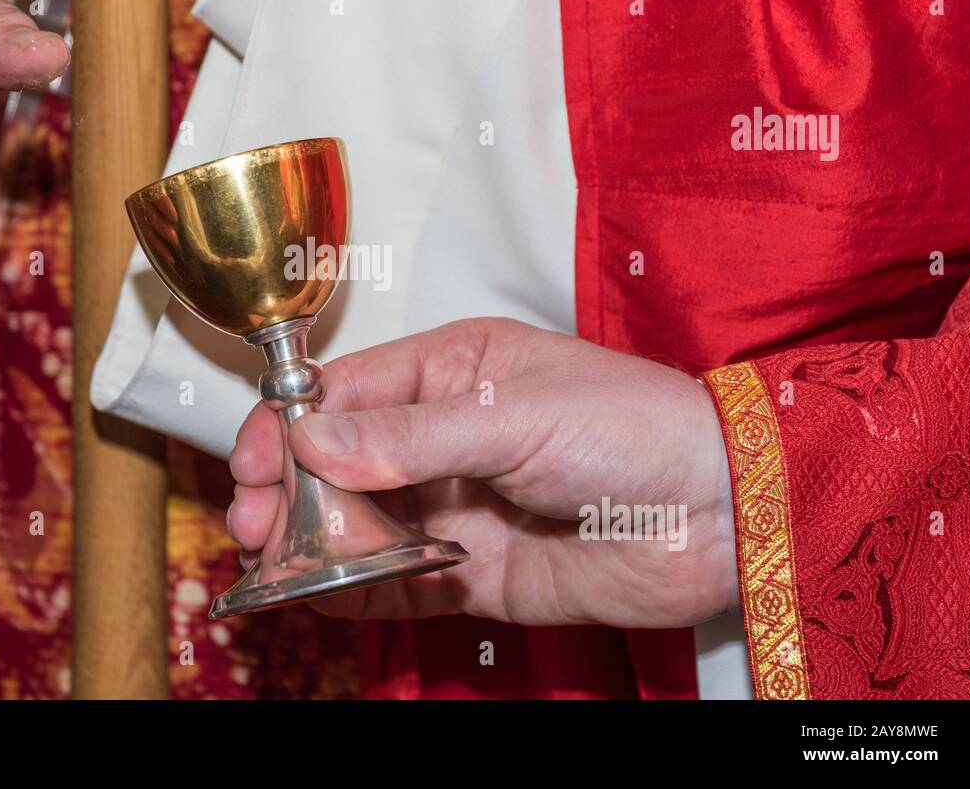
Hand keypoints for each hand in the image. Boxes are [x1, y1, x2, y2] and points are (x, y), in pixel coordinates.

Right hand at [228, 317, 737, 627]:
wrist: (721, 512)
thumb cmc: (633, 428)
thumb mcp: (516, 414)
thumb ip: (410, 434)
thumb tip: (310, 440)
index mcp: (453, 371)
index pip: (348, 390)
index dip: (290, 423)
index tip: (249, 460)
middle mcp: (445, 437)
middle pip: (342, 461)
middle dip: (290, 489)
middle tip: (253, 522)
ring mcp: (458, 506)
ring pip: (363, 523)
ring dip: (316, 542)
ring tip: (274, 565)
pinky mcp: (475, 571)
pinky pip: (400, 582)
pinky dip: (357, 591)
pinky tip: (322, 599)